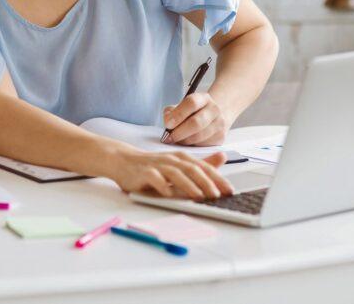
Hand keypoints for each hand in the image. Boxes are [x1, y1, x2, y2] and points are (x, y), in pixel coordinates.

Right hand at [105, 149, 232, 199]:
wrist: (123, 160)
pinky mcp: (144, 172)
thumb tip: (223, 157)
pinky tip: (169, 194)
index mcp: (182, 158)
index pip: (204, 167)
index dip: (218, 178)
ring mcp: (158, 165)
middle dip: (206, 182)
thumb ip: (201, 163)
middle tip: (218, 195)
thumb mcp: (179, 164)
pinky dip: (163, 185)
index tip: (230, 191)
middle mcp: (172, 159)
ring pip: (176, 173)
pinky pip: (155, 178)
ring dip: (188, 185)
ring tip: (199, 196)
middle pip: (192, 169)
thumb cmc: (154, 165)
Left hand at [162, 92, 231, 145]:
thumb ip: (171, 113)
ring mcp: (219, 124)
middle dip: (179, 132)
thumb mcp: (180, 107)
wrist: (212, 118)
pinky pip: (202, 145)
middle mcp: (214, 109)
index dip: (178, 114)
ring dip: (184, 141)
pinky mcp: (220, 137)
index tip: (168, 124)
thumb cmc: (191, 113)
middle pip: (196, 122)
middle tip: (169, 138)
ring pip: (199, 136)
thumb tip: (168, 124)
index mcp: (203, 98)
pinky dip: (191, 146)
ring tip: (176, 140)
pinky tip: (187, 142)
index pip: (191, 103)